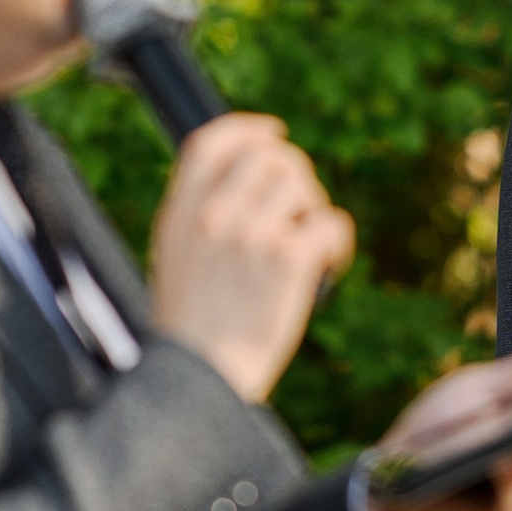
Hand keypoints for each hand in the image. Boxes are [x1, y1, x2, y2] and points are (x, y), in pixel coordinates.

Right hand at [149, 113, 355, 402]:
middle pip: (269, 158)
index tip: (272, 132)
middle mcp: (213, 216)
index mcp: (179, 216)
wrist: (202, 381)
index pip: (209, 144)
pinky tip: (329, 263)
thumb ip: (197, 221)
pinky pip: (330, 222)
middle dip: (294, 179)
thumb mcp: (174, 264)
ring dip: (314, 210)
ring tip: (308, 246)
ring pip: (302, 185)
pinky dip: (337, 242)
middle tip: (299, 214)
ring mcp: (250, 234)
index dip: (246, 129)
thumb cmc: (193, 333)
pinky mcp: (287, 259)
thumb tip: (238, 184)